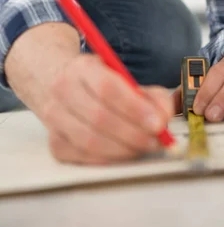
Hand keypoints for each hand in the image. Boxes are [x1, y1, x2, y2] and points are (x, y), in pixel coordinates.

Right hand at [41, 54, 173, 164]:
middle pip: (99, 117)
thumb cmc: (100, 82)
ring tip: (146, 146)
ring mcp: (54, 117)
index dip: (135, 108)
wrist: (62, 84)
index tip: (159, 123)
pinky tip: (125, 152)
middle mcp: (62, 90)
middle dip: (134, 133)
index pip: (107, 89)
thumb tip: (165, 116)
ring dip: (124, 149)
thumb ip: (150, 94)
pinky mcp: (54, 141)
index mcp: (82, 67)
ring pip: (89, 141)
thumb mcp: (125, 77)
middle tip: (158, 140)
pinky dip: (109, 158)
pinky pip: (83, 156)